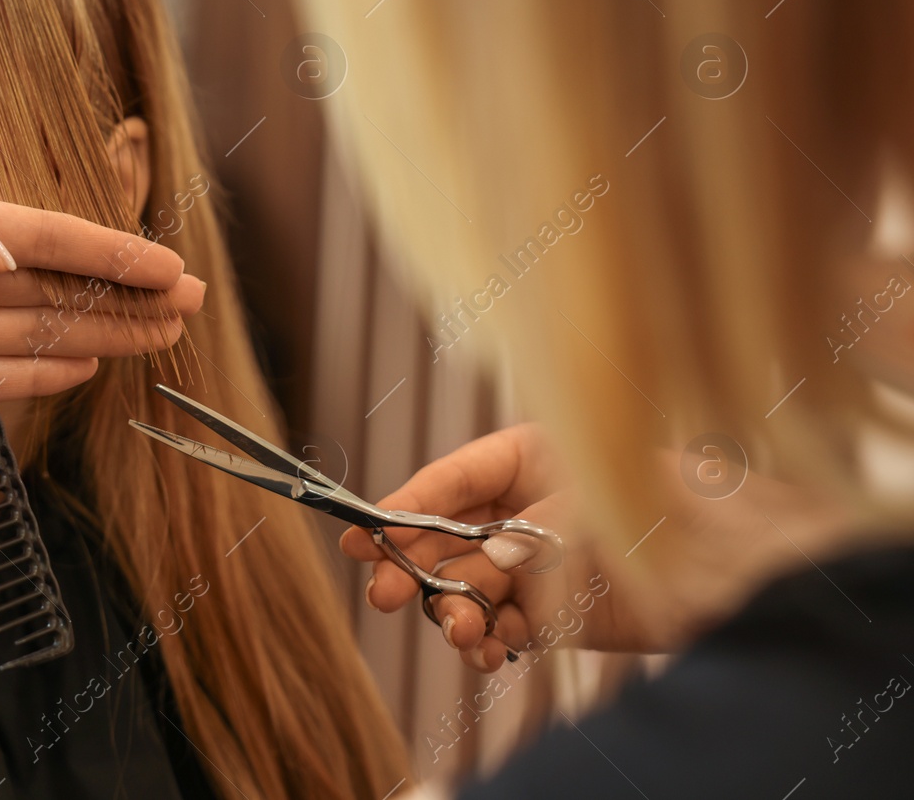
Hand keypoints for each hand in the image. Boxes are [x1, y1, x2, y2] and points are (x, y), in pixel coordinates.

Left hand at [0, 177, 201, 474]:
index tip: (168, 266)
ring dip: (97, 331)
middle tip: (185, 306)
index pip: (39, 235)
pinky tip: (88, 366)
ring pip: (34, 329)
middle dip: (118, 292)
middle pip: (49, 283)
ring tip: (157, 338)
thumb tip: (6, 253)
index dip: (108, 250)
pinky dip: (44, 369)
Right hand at [342, 423, 854, 671]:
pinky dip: (486, 645)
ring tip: (460, 634)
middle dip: (413, 566)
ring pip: (465, 590)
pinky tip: (487, 654)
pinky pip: (498, 631)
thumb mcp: (598, 504)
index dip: (403, 506)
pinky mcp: (551, 617)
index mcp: (530, 459)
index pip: (450, 479)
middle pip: (445, 539)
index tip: (362, 534)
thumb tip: (474, 567)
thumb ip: (530, 534)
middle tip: (385, 595)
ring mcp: (535, 566)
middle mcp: (522, 511)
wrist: (752, 575)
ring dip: (451, 613)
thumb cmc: (683, 509)